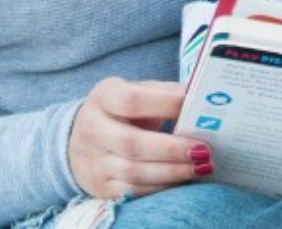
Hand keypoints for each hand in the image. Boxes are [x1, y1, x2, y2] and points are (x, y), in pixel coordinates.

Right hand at [68, 77, 211, 198]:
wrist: (78, 140)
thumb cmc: (117, 111)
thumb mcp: (131, 90)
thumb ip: (162, 92)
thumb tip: (197, 94)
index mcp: (103, 98)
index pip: (131, 100)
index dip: (164, 103)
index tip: (192, 104)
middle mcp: (93, 130)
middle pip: (132, 143)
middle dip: (172, 148)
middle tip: (203, 149)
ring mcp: (95, 162)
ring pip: (135, 172)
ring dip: (172, 171)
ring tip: (201, 165)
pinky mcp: (101, 187)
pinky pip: (134, 191)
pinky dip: (162, 185)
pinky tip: (182, 178)